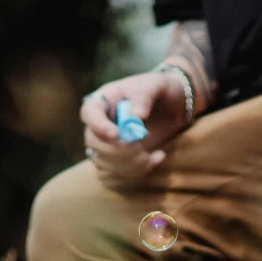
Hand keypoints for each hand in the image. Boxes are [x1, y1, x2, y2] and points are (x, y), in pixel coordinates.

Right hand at [79, 69, 191, 187]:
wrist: (172, 106)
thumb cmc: (159, 90)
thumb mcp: (155, 85)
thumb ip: (144, 96)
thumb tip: (137, 116)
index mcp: (103, 101)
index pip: (89, 113)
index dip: (98, 126)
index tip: (117, 135)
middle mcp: (100, 123)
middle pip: (93, 142)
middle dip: (117, 150)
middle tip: (140, 147)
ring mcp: (107, 144)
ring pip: (102, 162)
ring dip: (127, 164)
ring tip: (151, 155)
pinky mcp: (117, 160)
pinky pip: (114, 175)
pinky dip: (135, 173)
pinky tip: (156, 158)